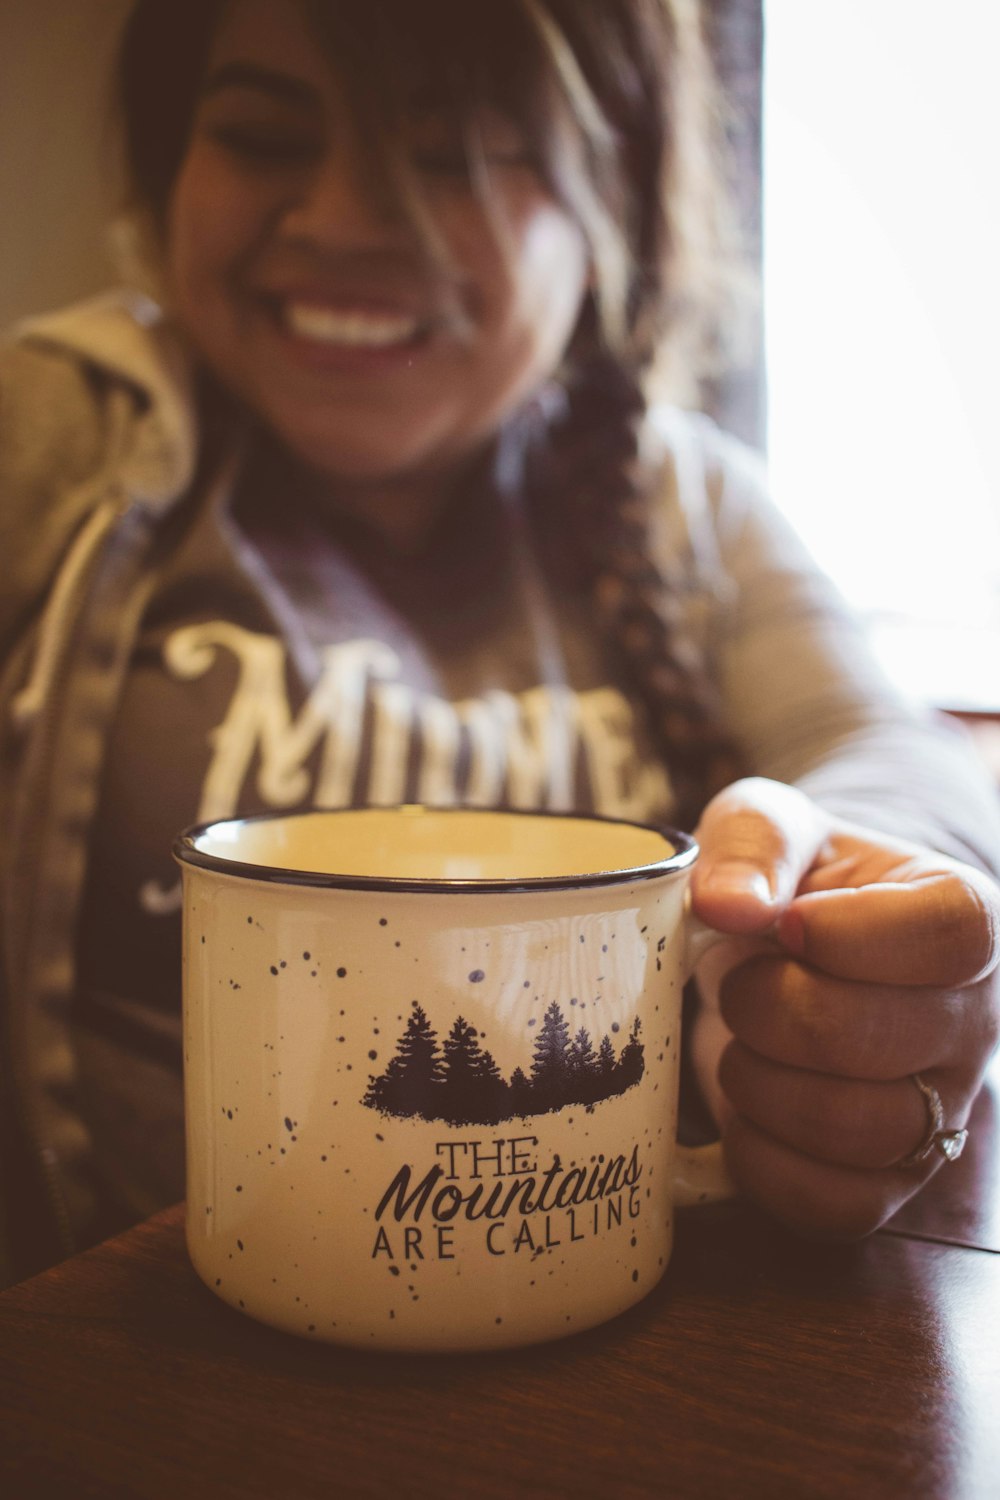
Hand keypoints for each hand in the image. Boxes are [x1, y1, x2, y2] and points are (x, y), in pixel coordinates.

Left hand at [689, 777, 999, 1237]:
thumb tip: (728, 905)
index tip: (782, 925)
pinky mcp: (893, 1179)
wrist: (787, 954)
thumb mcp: (768, 825)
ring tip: (735, 1043)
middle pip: (884, 1038)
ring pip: (863, 1130)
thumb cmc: (788, 883)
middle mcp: (972, 1020)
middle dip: (773, 1010)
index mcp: (962, 916)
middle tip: (735, 983)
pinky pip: (839, 1206)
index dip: (850, 937)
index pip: (950, 936)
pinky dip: (765, 1164)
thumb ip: (753, 843)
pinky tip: (741, 1113)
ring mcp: (942, 1109)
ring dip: (763, 1087)